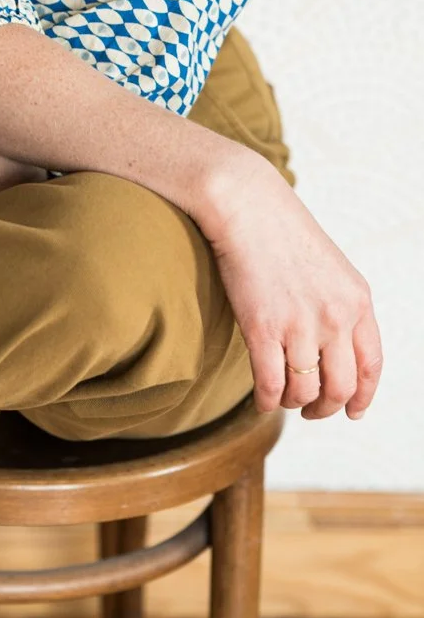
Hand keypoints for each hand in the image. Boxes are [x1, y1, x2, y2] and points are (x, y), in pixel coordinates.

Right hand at [202, 156, 382, 420]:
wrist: (247, 206)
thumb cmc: (283, 233)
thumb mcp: (331, 269)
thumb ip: (341, 308)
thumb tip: (336, 352)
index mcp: (358, 301)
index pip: (371, 366)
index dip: (363, 396)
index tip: (353, 411)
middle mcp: (335, 317)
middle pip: (340, 388)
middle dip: (327, 408)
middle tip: (312, 410)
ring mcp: (299, 325)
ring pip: (305, 391)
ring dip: (294, 404)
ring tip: (284, 400)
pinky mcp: (262, 328)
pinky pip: (271, 384)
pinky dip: (268, 401)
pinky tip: (262, 401)